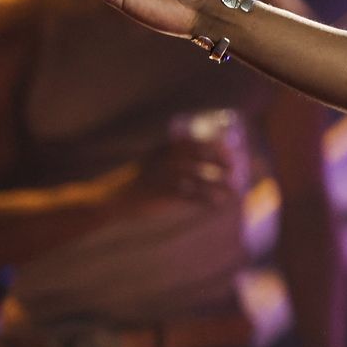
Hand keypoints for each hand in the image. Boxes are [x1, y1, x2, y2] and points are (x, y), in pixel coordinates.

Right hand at [126, 137, 240, 210]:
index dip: (215, 146)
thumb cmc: (139, 182)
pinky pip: (191, 197)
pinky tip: (216, 204)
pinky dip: (207, 201)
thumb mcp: (153, 162)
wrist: (112, 198)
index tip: (230, 152)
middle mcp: (164, 160)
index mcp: (163, 149)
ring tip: (232, 191)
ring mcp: (163, 177)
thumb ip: (173, 157)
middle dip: (221, 163)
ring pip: (200, 178)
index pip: (195, 142)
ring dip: (219, 185)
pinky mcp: (162, 195)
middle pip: (200, 157)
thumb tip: (203, 159)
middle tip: (234, 171)